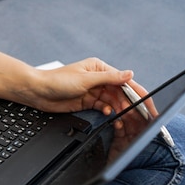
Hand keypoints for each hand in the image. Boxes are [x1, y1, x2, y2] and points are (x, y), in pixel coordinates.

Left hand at [17, 57, 133, 115]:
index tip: (147, 101)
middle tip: (138, 113)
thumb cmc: (56, 80)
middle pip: (120, 92)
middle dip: (129, 102)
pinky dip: (107, 110)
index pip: (123, 80)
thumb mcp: (85, 79)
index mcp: (99, 68)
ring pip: (112, 100)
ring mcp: (92, 91)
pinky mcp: (86, 102)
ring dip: (119, 108)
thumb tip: (129, 74)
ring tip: (124, 116)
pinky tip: (109, 113)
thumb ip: (109, 78)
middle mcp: (98, 79)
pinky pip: (102, 106)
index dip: (137, 91)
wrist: (37, 92)